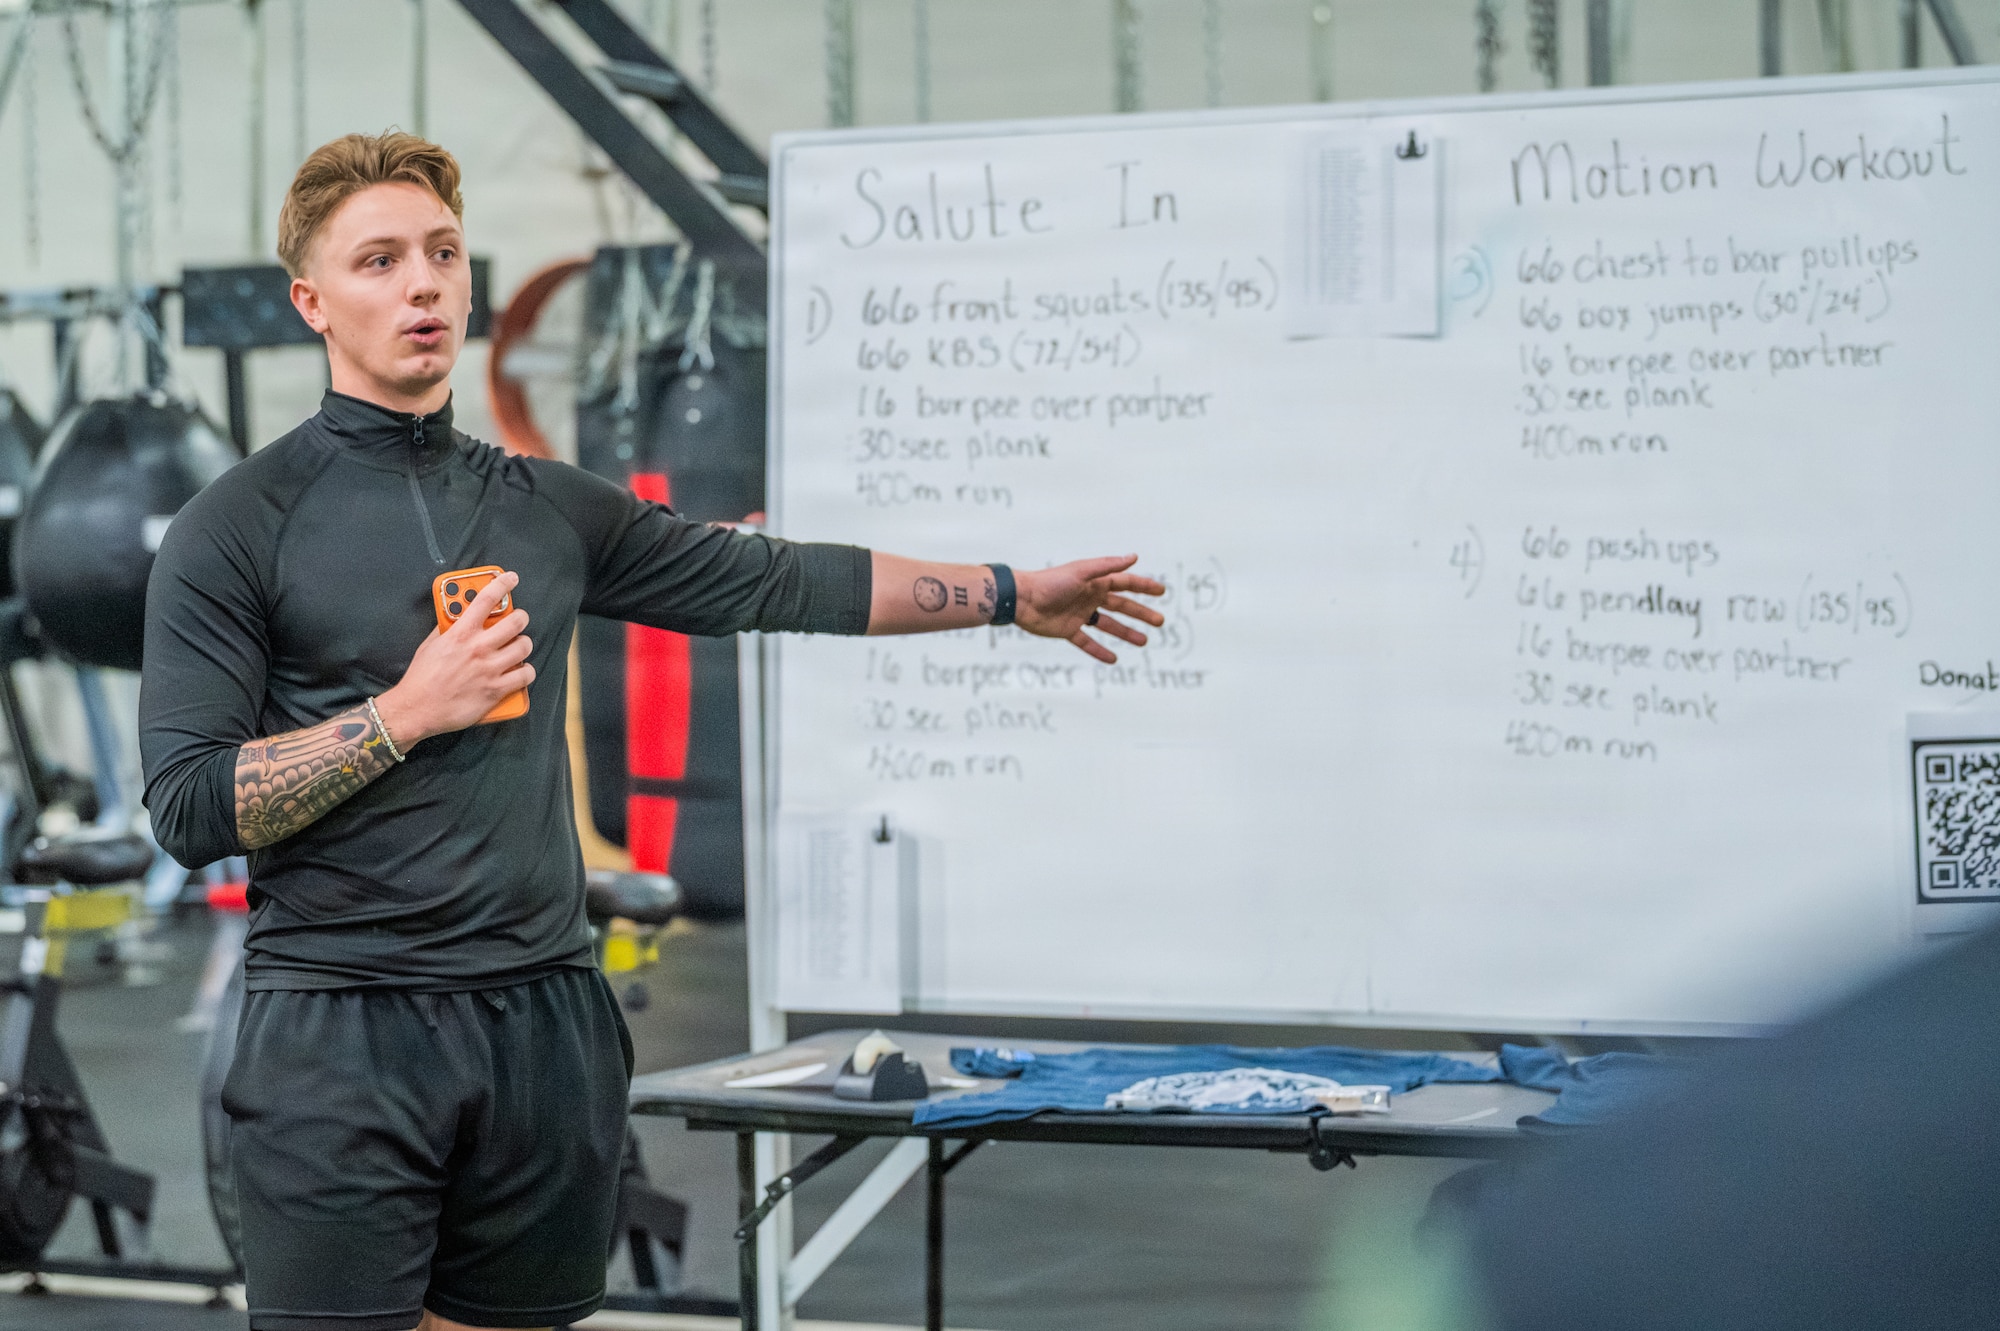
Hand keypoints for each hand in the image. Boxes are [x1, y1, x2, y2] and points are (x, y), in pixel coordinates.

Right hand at [374, 571, 533, 746]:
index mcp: (461, 633)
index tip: (511, 578)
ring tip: (518, 647)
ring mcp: (489, 669)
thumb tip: (458, 617)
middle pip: (516, 621)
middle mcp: (478, 648)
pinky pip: (525, 675)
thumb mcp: (431, 644)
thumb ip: (448, 628)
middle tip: (518, 620)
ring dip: (524, 644)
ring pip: (524, 647)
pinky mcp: (496, 690)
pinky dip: (526, 671)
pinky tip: (520, 671)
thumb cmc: (422, 677)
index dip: (502, 584)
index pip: (486, 599)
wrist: (417, 708)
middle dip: (520, 618)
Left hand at [1016, 555, 1166, 663]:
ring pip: (1108, 625)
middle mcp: (1090, 597)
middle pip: (1121, 606)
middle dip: (1141, 613)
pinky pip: (1087, 642)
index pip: (1125, 583)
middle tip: (1160, 622)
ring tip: (1143, 641)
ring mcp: (1080, 614)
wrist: (1022, 600)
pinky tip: (1113, 659)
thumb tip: (1134, 557)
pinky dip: (1099, 651)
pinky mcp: (1068, 630)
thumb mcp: (1081, 572)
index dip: (1143, 587)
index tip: (1161, 592)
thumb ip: (1107, 566)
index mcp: (1095, 582)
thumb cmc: (1050, 582)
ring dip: (1126, 633)